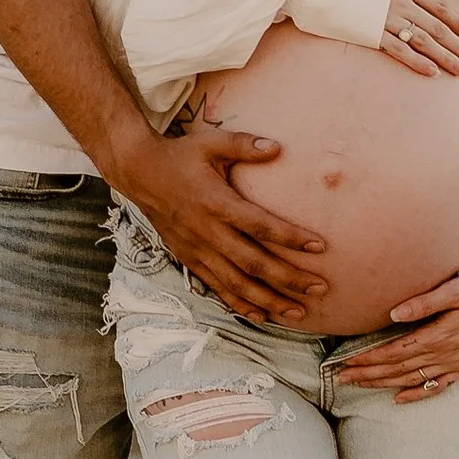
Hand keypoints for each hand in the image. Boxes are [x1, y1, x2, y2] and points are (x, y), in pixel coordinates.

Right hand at [117, 124, 329, 324]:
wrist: (138, 173)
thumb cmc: (179, 156)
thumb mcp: (210, 143)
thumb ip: (244, 145)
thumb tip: (278, 147)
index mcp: (215, 203)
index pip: (259, 225)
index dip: (290, 237)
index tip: (319, 245)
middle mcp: (207, 232)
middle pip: (253, 263)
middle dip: (288, 279)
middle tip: (320, 287)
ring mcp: (197, 249)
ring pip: (237, 283)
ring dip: (269, 300)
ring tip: (298, 312)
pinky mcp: (189, 259)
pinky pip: (217, 287)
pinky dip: (240, 304)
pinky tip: (262, 316)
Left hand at [341, 274, 458, 401]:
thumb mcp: (456, 290)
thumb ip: (425, 303)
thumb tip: (394, 314)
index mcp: (438, 335)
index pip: (395, 351)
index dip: (369, 358)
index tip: (346, 362)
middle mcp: (443, 354)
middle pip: (398, 368)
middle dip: (368, 373)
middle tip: (342, 377)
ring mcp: (452, 363)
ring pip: (411, 379)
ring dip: (383, 384)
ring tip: (359, 384)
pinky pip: (436, 386)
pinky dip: (416, 395)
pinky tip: (398, 400)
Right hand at [379, 0, 458, 77]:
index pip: (440, 7)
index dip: (458, 23)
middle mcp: (402, 2)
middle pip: (438, 28)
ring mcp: (387, 19)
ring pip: (424, 42)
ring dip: (445, 58)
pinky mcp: (372, 34)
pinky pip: (400, 51)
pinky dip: (418, 62)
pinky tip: (432, 72)